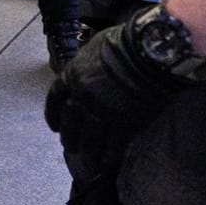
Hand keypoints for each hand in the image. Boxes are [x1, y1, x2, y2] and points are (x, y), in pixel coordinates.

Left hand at [44, 13, 205, 181]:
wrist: (151, 52)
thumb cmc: (125, 42)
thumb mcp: (95, 46)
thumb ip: (86, 63)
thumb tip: (87, 69)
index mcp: (73, 75)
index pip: (55, 99)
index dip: (54, 114)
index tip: (55, 127)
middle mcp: (82, 96)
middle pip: (70, 123)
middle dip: (69, 137)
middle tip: (70, 147)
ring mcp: (102, 112)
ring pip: (89, 139)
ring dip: (87, 153)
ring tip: (88, 162)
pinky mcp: (124, 124)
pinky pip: (113, 145)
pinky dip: (110, 155)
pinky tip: (109, 162)